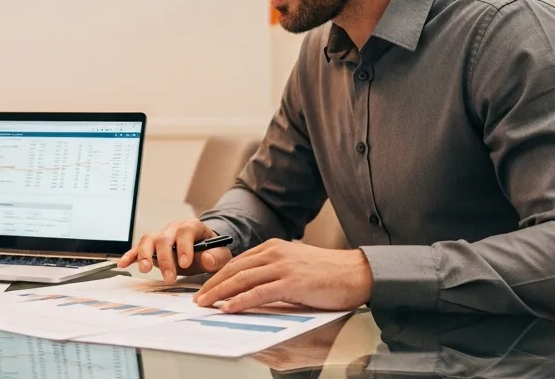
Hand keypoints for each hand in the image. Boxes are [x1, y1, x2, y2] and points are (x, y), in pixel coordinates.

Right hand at [115, 219, 233, 282]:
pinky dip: (130, 255)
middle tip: (170, 277)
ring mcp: (161, 236)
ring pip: (148, 240)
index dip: (184, 246)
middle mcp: (173, 229)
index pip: (186, 231)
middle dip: (166, 258)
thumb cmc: (212, 251)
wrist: (205, 250)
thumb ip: (216, 257)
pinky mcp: (152, 247)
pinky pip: (138, 248)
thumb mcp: (221, 254)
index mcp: (192, 227)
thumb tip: (207, 259)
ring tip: (146, 270)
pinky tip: (123, 263)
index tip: (185, 263)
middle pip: (164, 238)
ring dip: (145, 255)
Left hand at [194, 239, 371, 312]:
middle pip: (234, 269)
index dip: (218, 275)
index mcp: (273, 247)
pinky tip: (229, 308)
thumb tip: (253, 288)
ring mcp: (283, 267)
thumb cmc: (329, 273)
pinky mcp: (292, 282)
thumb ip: (274, 271)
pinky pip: (259, 293)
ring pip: (242, 280)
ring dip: (220, 293)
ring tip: (205, 304)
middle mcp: (274, 253)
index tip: (205, 287)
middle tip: (198, 298)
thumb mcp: (295, 265)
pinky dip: (241, 301)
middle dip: (212, 284)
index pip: (238, 262)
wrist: (357, 272)